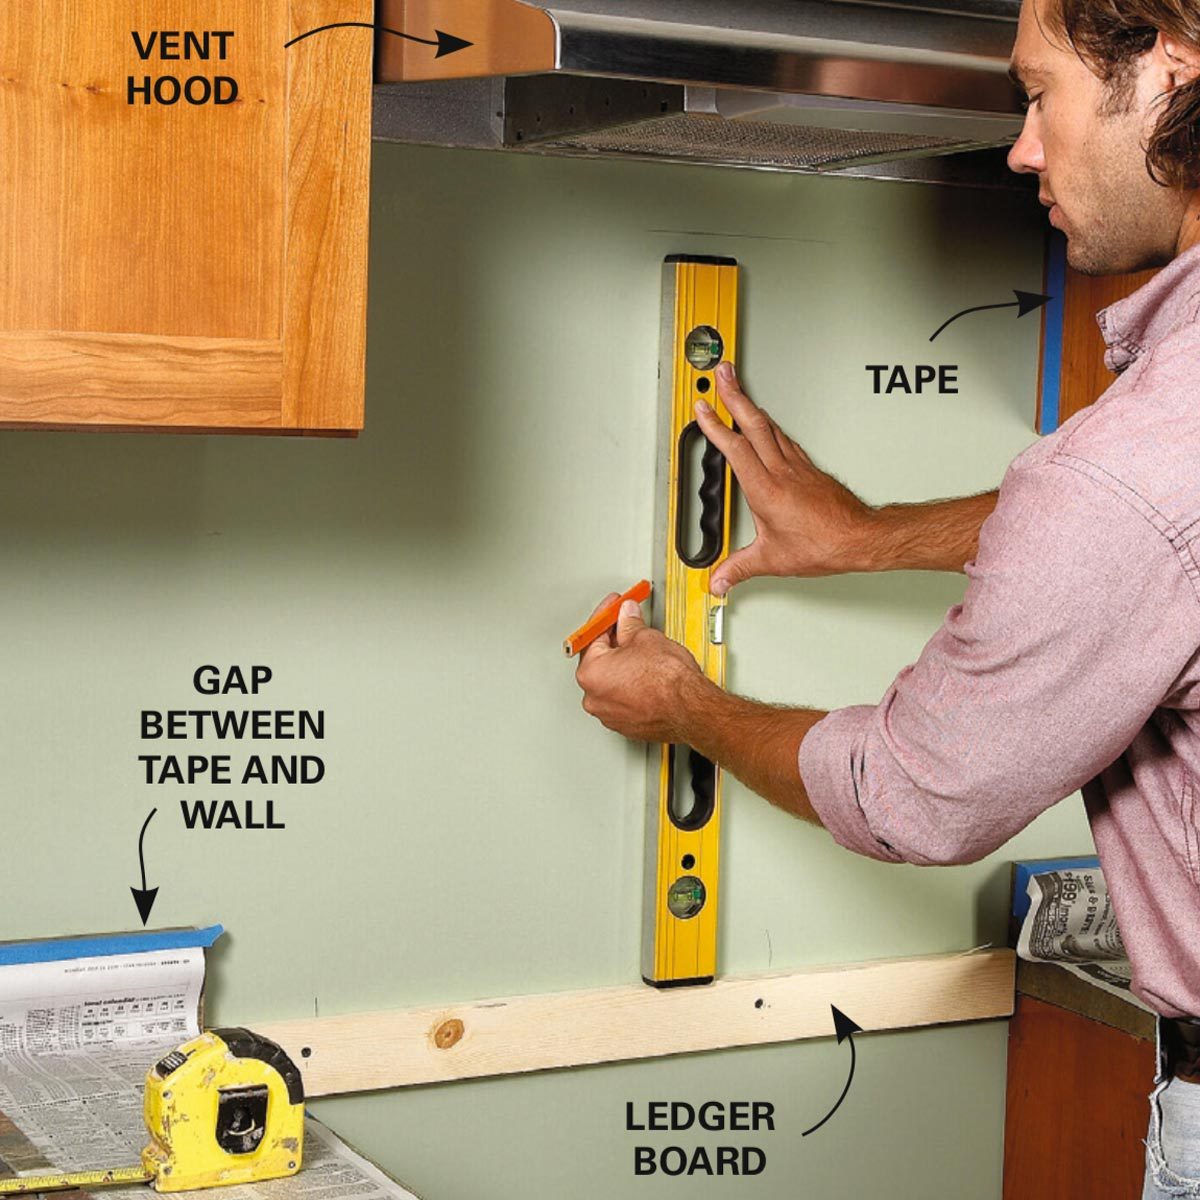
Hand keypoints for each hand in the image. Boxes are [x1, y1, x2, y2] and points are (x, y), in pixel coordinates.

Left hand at [574, 596, 710, 742]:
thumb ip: (629, 624)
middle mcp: (593, 697)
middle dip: (614, 641)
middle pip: (600, 661)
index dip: (606, 616)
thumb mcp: (645, 638)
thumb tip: (627, 616)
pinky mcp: (626, 725)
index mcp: (590, 673)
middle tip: (627, 626)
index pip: (593, 636)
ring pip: (611, 682)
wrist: (690, 708)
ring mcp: (609, 714)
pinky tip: (646, 676)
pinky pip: (623, 699)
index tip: (613, 607)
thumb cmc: (668, 680)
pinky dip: (630, 686)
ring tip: (642, 654)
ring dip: (623, 666)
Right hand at [694, 362, 875, 593]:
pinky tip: (767, 424)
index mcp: (766, 489)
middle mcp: (782, 471)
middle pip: (754, 423)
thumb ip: (739, 568)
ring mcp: (798, 467)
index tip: (702, 408)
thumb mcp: (773, 560)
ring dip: (751, 405)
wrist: (860, 538)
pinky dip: (770, 426)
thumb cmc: (824, 544)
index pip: (735, 449)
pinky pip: (785, 439)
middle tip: (723, 372)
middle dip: (735, 394)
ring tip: (739, 389)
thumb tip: (719, 579)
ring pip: (770, 427)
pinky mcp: (809, 469)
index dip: (716, 426)